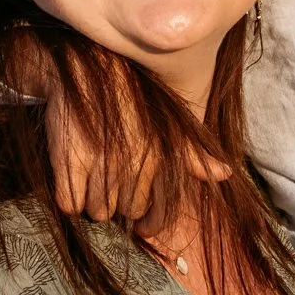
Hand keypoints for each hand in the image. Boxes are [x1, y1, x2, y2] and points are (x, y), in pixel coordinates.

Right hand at [44, 81, 229, 220]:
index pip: (157, 214)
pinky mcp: (70, 162)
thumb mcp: (168, 124)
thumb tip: (225, 174)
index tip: (142, 225)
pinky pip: (70, 204)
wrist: (89, 69)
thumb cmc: (132, 101)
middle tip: (112, 180)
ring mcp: (100, 164)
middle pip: (125, 212)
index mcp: (160, 158)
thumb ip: (193, 155)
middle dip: (120, 202)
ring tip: (92, 176)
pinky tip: (75, 178)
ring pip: (98, 211)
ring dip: (93, 201)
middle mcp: (133, 164)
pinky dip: (70, 198)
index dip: (150, 223)